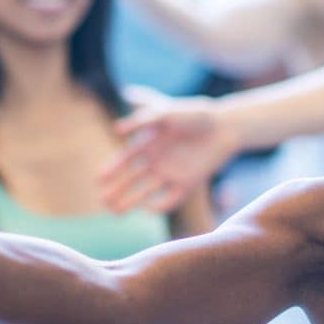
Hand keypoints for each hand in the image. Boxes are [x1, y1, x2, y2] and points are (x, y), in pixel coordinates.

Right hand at [99, 95, 239, 212]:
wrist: (224, 126)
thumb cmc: (193, 114)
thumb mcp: (166, 112)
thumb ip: (143, 119)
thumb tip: (117, 130)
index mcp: (149, 144)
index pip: (126, 160)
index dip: (112, 169)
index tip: (99, 179)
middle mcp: (156, 161)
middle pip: (132, 179)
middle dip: (117, 190)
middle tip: (103, 202)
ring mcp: (171, 173)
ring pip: (146, 191)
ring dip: (131, 201)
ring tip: (115, 212)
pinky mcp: (187, 183)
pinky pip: (171, 198)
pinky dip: (160, 205)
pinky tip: (149, 208)